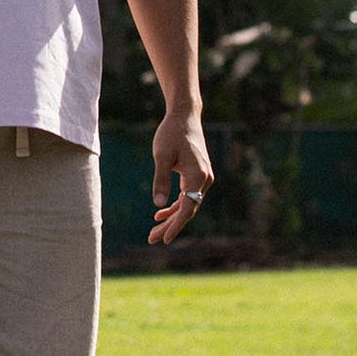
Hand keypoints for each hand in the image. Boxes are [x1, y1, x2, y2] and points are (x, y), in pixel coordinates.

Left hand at [149, 108, 212, 244]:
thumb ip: (161, 180)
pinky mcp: (198, 174)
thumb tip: (158, 205)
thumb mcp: (161, 156)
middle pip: (188, 209)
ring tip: (154, 230)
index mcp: (197, 176)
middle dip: (170, 225)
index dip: (175, 225)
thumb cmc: (171, 133)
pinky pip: (187, 195)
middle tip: (152, 239)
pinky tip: (160, 213)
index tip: (164, 239)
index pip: (187, 208)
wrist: (185, 116)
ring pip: (187, 204)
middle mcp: (204, 179)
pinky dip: (175, 205)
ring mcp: (203, 177)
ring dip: (172, 217)